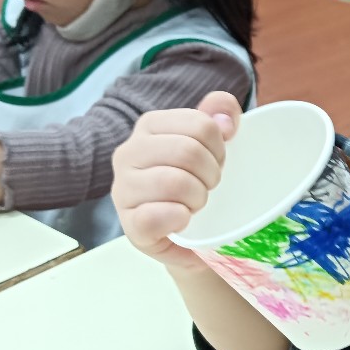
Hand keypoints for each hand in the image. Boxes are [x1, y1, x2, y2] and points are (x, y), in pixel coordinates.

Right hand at [111, 90, 240, 274]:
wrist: (183, 233)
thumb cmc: (192, 180)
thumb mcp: (208, 144)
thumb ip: (219, 116)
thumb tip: (226, 121)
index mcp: (149, 125)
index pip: (201, 124)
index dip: (219, 147)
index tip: (214, 161)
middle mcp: (129, 152)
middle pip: (188, 151)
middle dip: (211, 174)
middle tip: (207, 186)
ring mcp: (124, 188)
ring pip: (175, 182)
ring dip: (198, 197)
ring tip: (194, 203)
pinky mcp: (128, 223)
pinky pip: (155, 216)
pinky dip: (179, 218)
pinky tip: (182, 219)